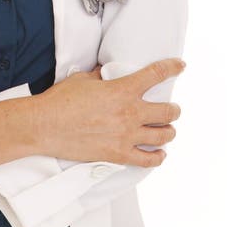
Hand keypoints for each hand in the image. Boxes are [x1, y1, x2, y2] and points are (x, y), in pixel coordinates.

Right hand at [35, 57, 184, 166]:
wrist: (46, 126)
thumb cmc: (60, 100)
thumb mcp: (83, 79)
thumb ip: (100, 77)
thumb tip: (105, 73)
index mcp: (122, 90)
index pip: (156, 74)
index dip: (172, 68)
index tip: (180, 66)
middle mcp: (130, 113)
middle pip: (168, 111)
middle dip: (174, 109)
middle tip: (172, 109)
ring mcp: (126, 136)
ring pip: (164, 136)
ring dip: (168, 131)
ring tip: (167, 130)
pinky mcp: (119, 154)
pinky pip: (148, 160)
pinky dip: (158, 157)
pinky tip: (159, 153)